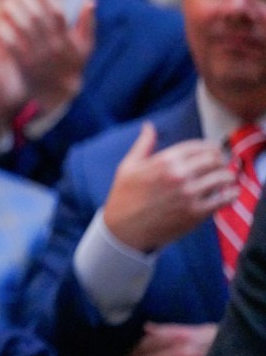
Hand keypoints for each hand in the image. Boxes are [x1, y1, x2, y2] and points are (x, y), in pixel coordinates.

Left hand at [0, 0, 93, 114]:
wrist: (55, 93)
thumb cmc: (69, 64)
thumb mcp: (84, 46)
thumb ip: (88, 23)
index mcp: (67, 38)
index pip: (56, 9)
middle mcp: (53, 45)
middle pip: (38, 15)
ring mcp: (38, 55)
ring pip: (24, 27)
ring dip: (14, 9)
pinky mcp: (23, 65)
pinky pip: (12, 44)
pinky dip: (5, 29)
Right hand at [102, 123, 235, 252]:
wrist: (123, 229)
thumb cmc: (124, 195)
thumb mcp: (128, 166)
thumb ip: (143, 144)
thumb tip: (149, 126)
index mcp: (164, 160)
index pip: (200, 146)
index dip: (210, 148)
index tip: (213, 152)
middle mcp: (179, 175)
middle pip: (215, 159)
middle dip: (219, 161)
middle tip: (219, 166)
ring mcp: (189, 194)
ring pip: (224, 177)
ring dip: (227, 177)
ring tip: (224, 180)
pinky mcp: (196, 213)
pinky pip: (224, 199)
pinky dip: (231, 195)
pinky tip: (229, 193)